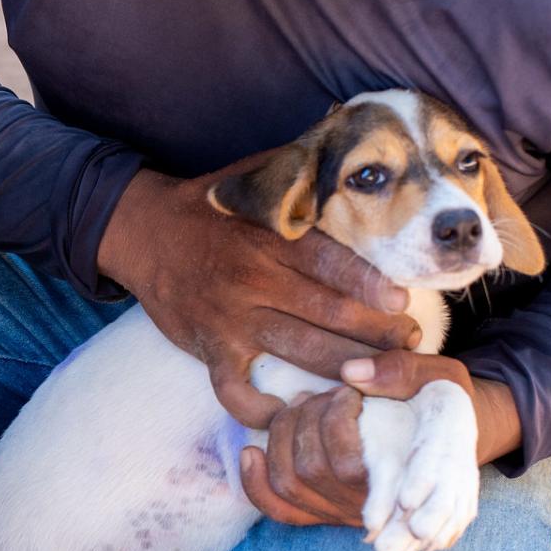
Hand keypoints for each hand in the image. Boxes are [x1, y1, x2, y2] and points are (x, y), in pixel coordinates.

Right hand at [96, 160, 420, 427]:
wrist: (141, 231)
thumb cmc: (209, 206)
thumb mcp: (253, 179)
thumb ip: (301, 168)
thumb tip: (349, 133)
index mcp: (270, 238)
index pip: (330, 263)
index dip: (370, 286)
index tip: (402, 303)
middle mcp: (252, 279)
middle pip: (327, 314)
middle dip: (377, 334)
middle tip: (409, 345)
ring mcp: (229, 318)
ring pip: (298, 353)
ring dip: (343, 369)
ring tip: (376, 378)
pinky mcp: (208, 347)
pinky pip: (234, 390)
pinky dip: (261, 409)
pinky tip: (292, 416)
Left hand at [241, 351, 512, 526]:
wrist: (447, 443)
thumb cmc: (444, 405)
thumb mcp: (441, 378)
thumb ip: (404, 371)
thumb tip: (350, 373)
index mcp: (404, 473)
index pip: (358, 467)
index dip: (337, 428)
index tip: (348, 393)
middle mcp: (372, 506)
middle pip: (315, 467)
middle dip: (312, 417)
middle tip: (331, 392)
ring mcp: (344, 513)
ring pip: (291, 482)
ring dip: (286, 435)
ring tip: (304, 405)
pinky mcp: (323, 515)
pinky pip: (280, 510)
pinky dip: (256, 482)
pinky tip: (252, 451)